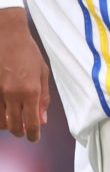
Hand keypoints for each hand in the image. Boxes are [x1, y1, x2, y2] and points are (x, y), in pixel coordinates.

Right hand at [0, 8, 50, 140]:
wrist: (6, 33)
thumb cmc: (27, 52)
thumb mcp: (43, 74)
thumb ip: (43, 98)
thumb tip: (42, 119)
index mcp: (30, 92)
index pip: (32, 124)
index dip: (33, 135)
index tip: (33, 138)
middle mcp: (12, 94)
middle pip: (13, 126)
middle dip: (19, 131)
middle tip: (23, 130)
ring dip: (6, 123)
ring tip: (12, 119)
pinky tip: (4, 110)